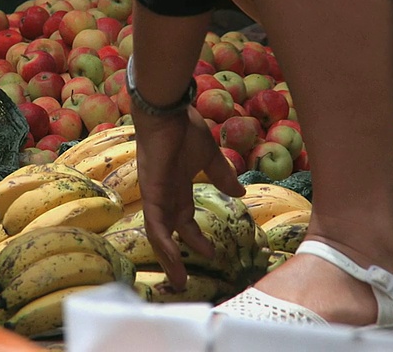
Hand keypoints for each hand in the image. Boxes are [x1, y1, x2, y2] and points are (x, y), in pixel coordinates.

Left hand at [132, 105, 244, 290]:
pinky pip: (154, 224)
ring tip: (178, 280)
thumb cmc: (184, 130)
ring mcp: (156, 197)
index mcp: (177, 189)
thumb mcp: (208, 157)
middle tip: (184, 280)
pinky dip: (163, 242)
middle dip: (176, 257)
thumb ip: (221, 175)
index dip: (194, 238)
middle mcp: (164, 197)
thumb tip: (240, 191)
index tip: (211, 253)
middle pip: (168, 234)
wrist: (168, 112)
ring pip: (158, 235)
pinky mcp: (152, 194)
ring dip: (168, 258)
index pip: (184, 220)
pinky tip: (173, 258)